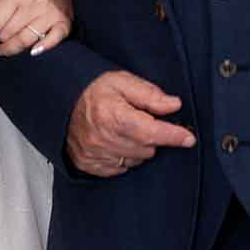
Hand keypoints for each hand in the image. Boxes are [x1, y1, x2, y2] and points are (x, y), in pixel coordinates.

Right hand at [66, 71, 194, 176]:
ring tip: (125, 130)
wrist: (61, 101)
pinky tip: (116, 142)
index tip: (189, 138)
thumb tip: (174, 105)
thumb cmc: (93, 89)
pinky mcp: (89, 164)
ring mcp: (95, 154)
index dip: (174, 136)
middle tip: (142, 120)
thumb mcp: (122, 81)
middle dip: (151, 136)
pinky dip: (123, 157)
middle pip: (147, 148)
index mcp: (113, 115)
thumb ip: (150, 94)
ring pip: (136, 160)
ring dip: (138, 147)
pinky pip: (120, 169)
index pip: (152, 132)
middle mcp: (103, 138)